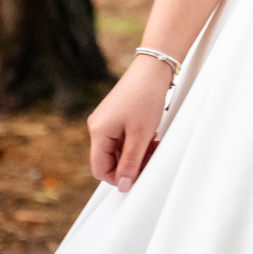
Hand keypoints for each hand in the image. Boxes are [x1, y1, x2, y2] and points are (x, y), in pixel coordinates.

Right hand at [87, 53, 172, 190]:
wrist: (153, 67)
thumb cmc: (146, 98)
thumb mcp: (141, 135)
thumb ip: (131, 162)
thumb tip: (123, 186)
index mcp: (98, 133)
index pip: (100, 169)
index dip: (119, 178)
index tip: (139, 176)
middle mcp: (97, 127)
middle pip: (110, 159)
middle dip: (131, 164)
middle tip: (152, 158)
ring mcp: (106, 120)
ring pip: (119, 149)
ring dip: (137, 153)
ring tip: (155, 146)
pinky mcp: (116, 115)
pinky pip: (123, 137)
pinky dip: (137, 141)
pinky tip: (152, 137)